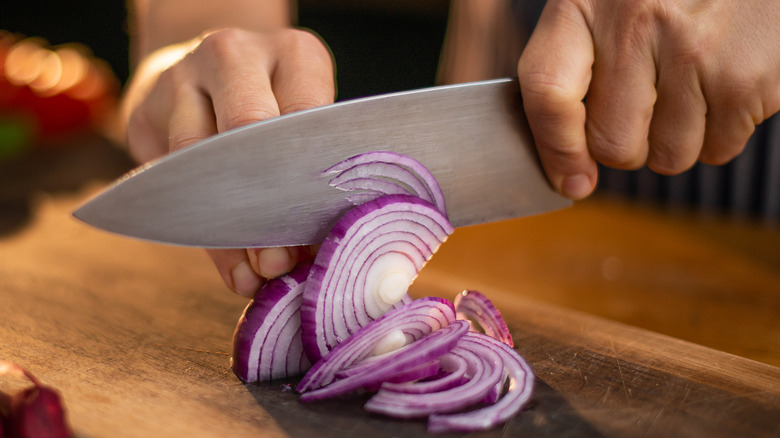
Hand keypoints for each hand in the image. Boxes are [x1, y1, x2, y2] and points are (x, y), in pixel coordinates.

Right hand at [122, 27, 334, 295]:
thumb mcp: (305, 123)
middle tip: (280, 261)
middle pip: (248, 127)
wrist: (204, 72)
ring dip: (230, 230)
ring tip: (256, 275)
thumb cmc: (275, 109)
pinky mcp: (144, 112)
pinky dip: (202, 233)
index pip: (307, 114)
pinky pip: (171, 181)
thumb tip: (314, 256)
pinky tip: (230, 267)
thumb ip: (310, 175)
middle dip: (266, 203)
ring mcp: (182, 77)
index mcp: (293, 54)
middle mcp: (235, 55)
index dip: (311, 178)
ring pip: (199, 158)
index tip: (318, 233)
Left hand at [518, 0, 779, 199]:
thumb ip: (575, 67)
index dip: (556, 149)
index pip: (547, 92)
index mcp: (585, 1)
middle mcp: (634, 22)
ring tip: (693, 86)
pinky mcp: (742, 78)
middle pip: (611, 144)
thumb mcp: (611, 6)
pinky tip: (723, 85)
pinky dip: (721, 134)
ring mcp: (692, 49)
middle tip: (649, 106)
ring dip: (678, 140)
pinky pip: (717, 150)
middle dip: (629, 145)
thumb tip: (569, 169)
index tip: (571, 179)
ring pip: (667, 157)